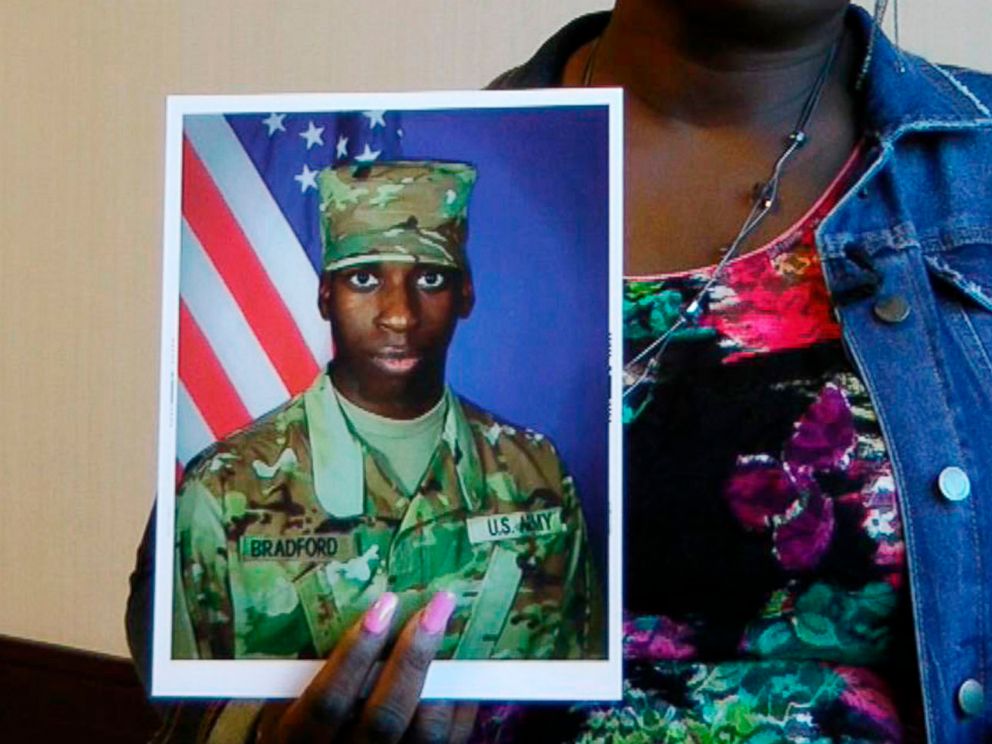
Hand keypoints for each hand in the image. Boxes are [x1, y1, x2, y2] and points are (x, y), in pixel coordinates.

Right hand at [256, 591, 477, 742]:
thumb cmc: (300, 721)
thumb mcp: (286, 699)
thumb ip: (308, 667)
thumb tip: (351, 608)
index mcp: (299, 739)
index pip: (328, 702)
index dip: (354, 655)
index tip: (382, 607)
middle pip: (384, 718)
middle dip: (412, 658)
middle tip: (435, 607)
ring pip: (425, 732)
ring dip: (443, 675)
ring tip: (452, 627)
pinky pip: (451, 739)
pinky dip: (461, 700)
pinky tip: (462, 664)